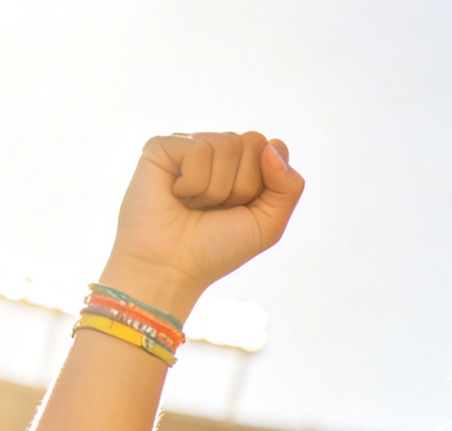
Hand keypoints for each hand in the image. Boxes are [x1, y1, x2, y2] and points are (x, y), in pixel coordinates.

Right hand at [103, 132, 305, 320]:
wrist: (172, 268)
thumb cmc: (216, 248)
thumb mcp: (268, 224)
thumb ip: (289, 186)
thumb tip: (274, 143)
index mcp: (241, 164)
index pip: (270, 148)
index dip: (261, 186)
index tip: (239, 210)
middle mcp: (215, 150)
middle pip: (253, 142)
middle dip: (242, 186)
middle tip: (215, 209)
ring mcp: (188, 145)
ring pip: (227, 145)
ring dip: (215, 189)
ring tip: (194, 205)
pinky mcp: (162, 146)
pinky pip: (198, 149)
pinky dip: (193, 183)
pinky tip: (176, 195)